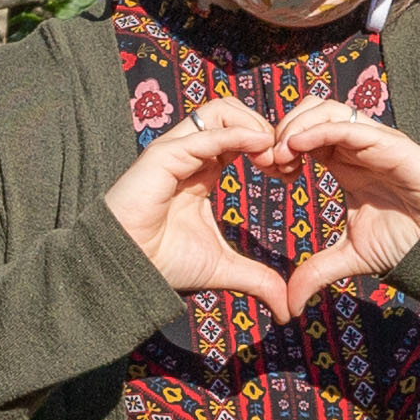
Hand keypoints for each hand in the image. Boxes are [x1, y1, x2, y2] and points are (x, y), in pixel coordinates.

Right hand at [107, 98, 288, 303]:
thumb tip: (287, 309)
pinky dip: (238, 135)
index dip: (270, 146)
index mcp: (202, 169)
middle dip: (267, 129)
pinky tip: (260, 149)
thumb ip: (258, 279)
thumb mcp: (224, 268)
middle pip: (233, 112)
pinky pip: (206, 133)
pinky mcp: (163, 156)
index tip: (291, 174)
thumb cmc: (165, 263)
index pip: (241, 135)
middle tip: (285, 162)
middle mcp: (189, 154)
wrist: (128, 271)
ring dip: (254, 125)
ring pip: (220, 109)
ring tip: (272, 156)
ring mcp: (175, 150)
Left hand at [271, 97, 419, 306]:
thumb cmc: (406, 242)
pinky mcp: (390, 144)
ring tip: (283, 153)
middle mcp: (356, 146)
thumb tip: (291, 306)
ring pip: (327, 109)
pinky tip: (298, 147)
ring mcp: (373, 141)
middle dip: (283, 128)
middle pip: (310, 110)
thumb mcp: (350, 257)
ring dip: (297, 125)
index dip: (280, 144)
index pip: (304, 133)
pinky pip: (349, 126)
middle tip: (269, 159)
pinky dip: (319, 130)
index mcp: (344, 163)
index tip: (268, 170)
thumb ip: (317, 272)